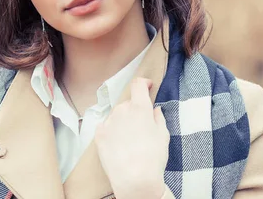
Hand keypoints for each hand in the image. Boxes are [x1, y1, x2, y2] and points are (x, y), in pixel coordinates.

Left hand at [94, 77, 169, 198]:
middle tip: (141, 128)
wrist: (134, 179)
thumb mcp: (163, 135)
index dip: (143, 83)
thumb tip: (154, 110)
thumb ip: (158, 118)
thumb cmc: (153, 158)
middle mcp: (122, 110)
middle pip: (128, 103)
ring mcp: (108, 122)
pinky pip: (106, 127)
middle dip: (134, 111)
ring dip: (123, 122)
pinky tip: (119, 146)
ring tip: (130, 141)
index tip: (147, 86)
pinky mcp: (99, 134)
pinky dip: (112, 132)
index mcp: (139, 108)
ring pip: (117, 115)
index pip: (138, 85)